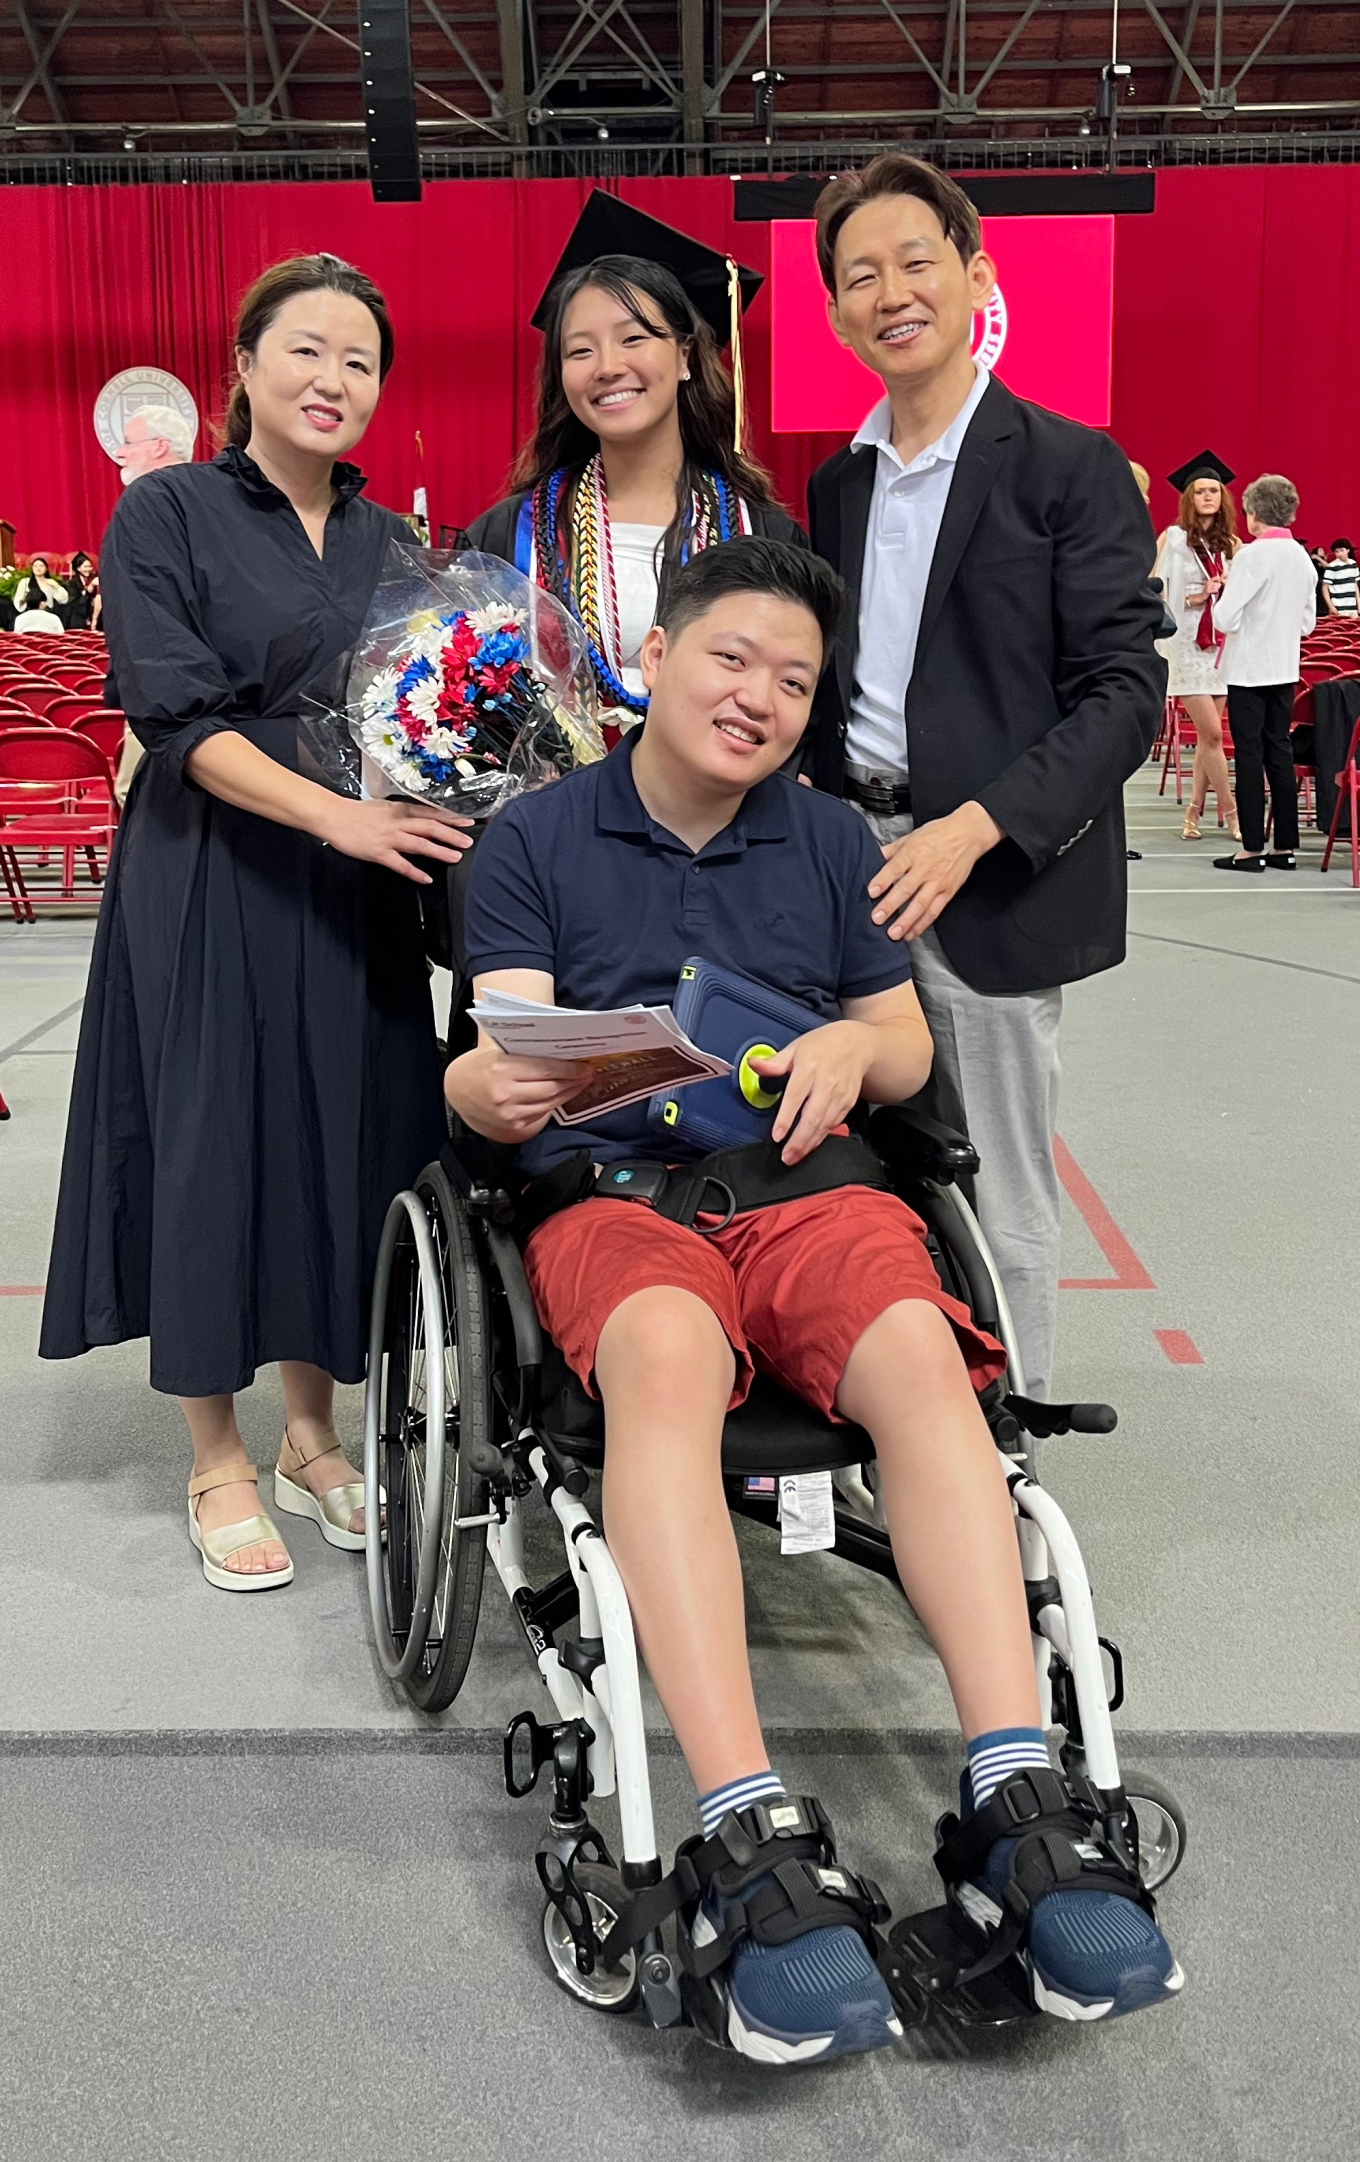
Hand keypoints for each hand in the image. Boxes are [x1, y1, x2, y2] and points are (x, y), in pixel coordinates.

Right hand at [318, 796, 473, 883]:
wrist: (332, 816)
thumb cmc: (355, 813)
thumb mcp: (383, 808)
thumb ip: (401, 815)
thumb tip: (417, 819)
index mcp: (399, 810)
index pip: (430, 813)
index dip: (451, 818)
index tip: (467, 821)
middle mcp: (397, 822)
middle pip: (430, 827)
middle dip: (452, 834)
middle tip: (469, 841)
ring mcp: (389, 837)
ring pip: (420, 843)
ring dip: (440, 850)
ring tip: (456, 857)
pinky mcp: (379, 852)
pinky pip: (400, 864)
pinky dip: (415, 872)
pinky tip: (426, 878)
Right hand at [445, 1043, 588, 1144]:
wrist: (457, 1090)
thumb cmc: (480, 1066)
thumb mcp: (499, 1052)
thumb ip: (527, 1053)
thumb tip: (562, 1052)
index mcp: (503, 1070)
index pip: (546, 1069)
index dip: (569, 1069)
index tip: (584, 1065)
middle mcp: (506, 1094)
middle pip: (552, 1088)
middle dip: (574, 1081)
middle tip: (587, 1073)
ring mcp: (510, 1113)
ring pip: (550, 1103)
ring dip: (568, 1093)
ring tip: (580, 1083)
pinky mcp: (513, 1126)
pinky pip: (542, 1113)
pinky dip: (555, 1103)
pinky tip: (563, 1095)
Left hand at [753, 1022, 875, 1166]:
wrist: (857, 1044)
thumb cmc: (822, 1046)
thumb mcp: (795, 1048)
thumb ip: (774, 1062)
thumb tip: (753, 1064)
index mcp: (809, 1068)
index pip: (796, 1096)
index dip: (786, 1118)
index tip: (777, 1135)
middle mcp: (826, 1083)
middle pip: (813, 1117)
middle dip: (799, 1141)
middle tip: (786, 1156)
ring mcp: (840, 1095)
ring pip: (825, 1125)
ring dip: (810, 1143)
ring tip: (795, 1156)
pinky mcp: (848, 1103)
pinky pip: (834, 1124)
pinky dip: (822, 1136)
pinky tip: (810, 1145)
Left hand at [868, 801, 1003, 940]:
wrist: (968, 833)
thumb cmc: (939, 833)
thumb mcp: (911, 837)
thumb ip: (891, 850)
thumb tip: (872, 858)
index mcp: (913, 853)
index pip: (895, 868)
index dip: (883, 880)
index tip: (871, 892)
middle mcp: (925, 868)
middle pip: (906, 889)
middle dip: (890, 906)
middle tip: (877, 919)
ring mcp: (937, 882)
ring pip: (920, 904)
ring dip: (906, 921)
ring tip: (894, 934)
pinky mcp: (948, 892)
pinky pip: (934, 911)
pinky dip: (923, 924)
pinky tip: (911, 933)